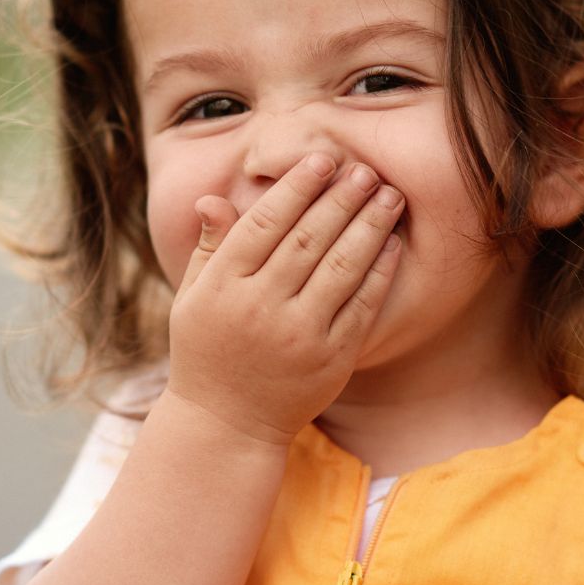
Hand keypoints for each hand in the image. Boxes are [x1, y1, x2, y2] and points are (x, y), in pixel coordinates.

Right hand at [166, 153, 404, 447]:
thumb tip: (213, 198)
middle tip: (365, 169)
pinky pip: (360, 306)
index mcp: (222, 287)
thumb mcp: (191, 298)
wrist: (225, 424)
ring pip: (341, 267)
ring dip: (369, 226)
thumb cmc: (205, 351)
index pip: (264, 224)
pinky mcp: (330, 359)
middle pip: (308, 240)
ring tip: (388, 195)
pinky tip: (392, 244)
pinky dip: (379, 272)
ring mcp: (298, 335)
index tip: (322, 160)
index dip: (296, 189)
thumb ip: (208, 247)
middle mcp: (260, 308)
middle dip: (340, 198)